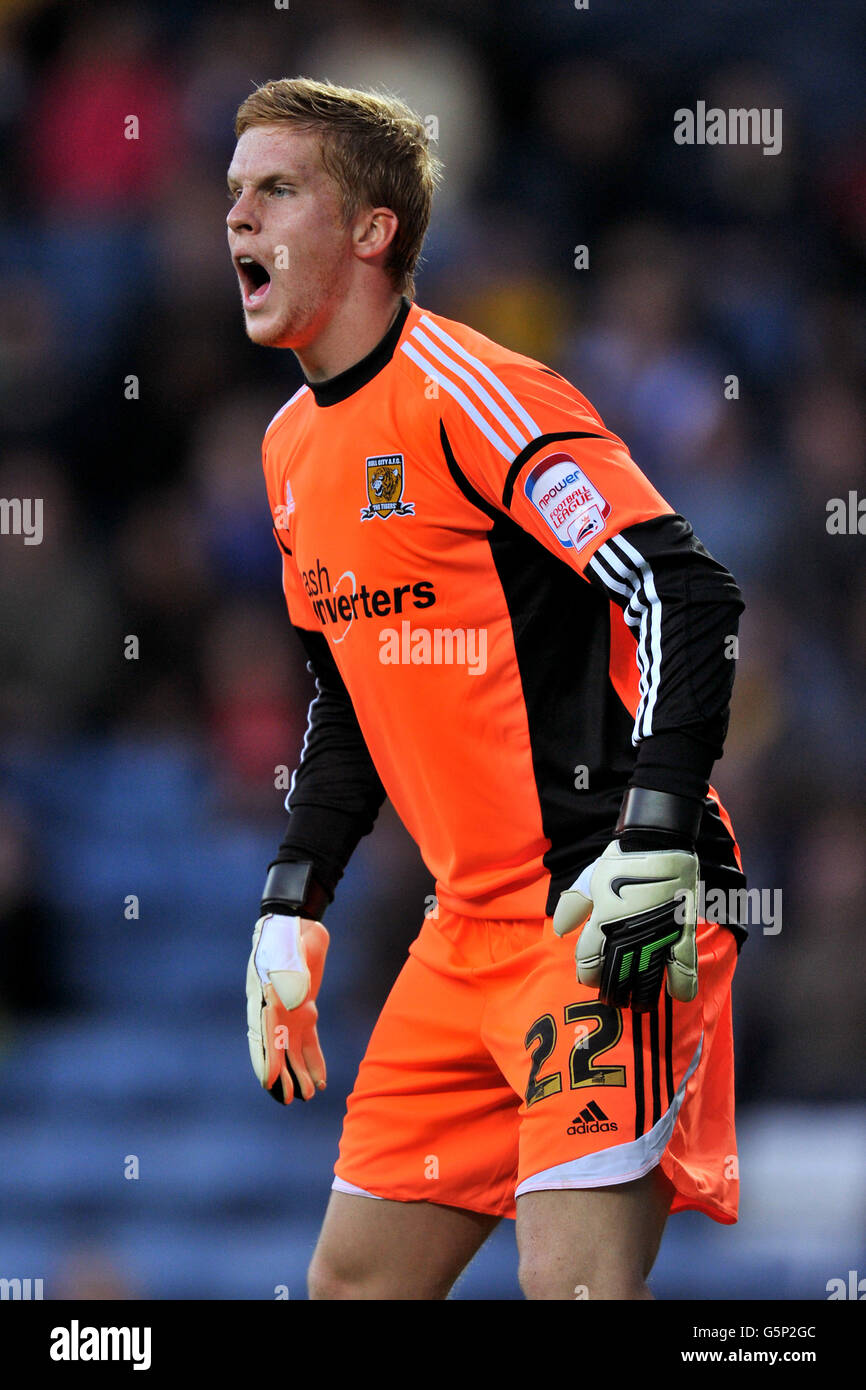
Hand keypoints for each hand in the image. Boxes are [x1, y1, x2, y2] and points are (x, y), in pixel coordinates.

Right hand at [246, 913, 329, 1103]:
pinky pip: (309, 1042)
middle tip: (291, 1099)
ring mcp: (288, 1014)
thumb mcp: (284, 964)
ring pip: (294, 1051)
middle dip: (284, 1075)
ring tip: (309, 1095)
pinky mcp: (305, 1011)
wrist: (296, 925)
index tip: (271, 1083)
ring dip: (300, 1073)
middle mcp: (273, 1013)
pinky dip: (315, 1060)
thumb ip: (284, 988)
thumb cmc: (285, 944)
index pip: (262, 1037)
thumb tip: (288, 1010)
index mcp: (261, 1002)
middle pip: (277, 1050)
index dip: (267, 1060)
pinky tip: (322, 1079)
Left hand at [552, 840, 697, 1011]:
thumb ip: (573, 907)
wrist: (657, 841)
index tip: (590, 977)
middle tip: (614, 996)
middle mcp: (627, 934)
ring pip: (646, 978)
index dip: (587, 974)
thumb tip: (560, 931)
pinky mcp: (681, 931)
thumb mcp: (589, 880)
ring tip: (638, 1002)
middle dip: (612, 990)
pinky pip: (685, 965)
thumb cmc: (620, 860)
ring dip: (641, 995)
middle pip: (615, 977)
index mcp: (601, 922)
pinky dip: (682, 984)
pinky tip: (677, 996)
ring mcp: (656, 935)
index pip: (588, 962)